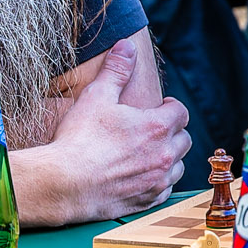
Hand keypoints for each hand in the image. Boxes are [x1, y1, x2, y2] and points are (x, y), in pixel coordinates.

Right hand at [32, 40, 190, 222]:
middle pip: (184, 139)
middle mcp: (164, 155)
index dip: (171, 107)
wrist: (62, 183)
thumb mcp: (96, 96)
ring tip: (150, 152)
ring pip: (178, 166)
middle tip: (154, 129)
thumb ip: (115, 70)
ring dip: (169, 157)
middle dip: (173, 131)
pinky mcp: (146, 201)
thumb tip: (127, 46)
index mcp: (157, 127)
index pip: (182, 112)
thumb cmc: (78, 139)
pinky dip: (159, 181)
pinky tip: (143, 175)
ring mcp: (157, 180)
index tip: (160, 107)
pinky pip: (165, 189)